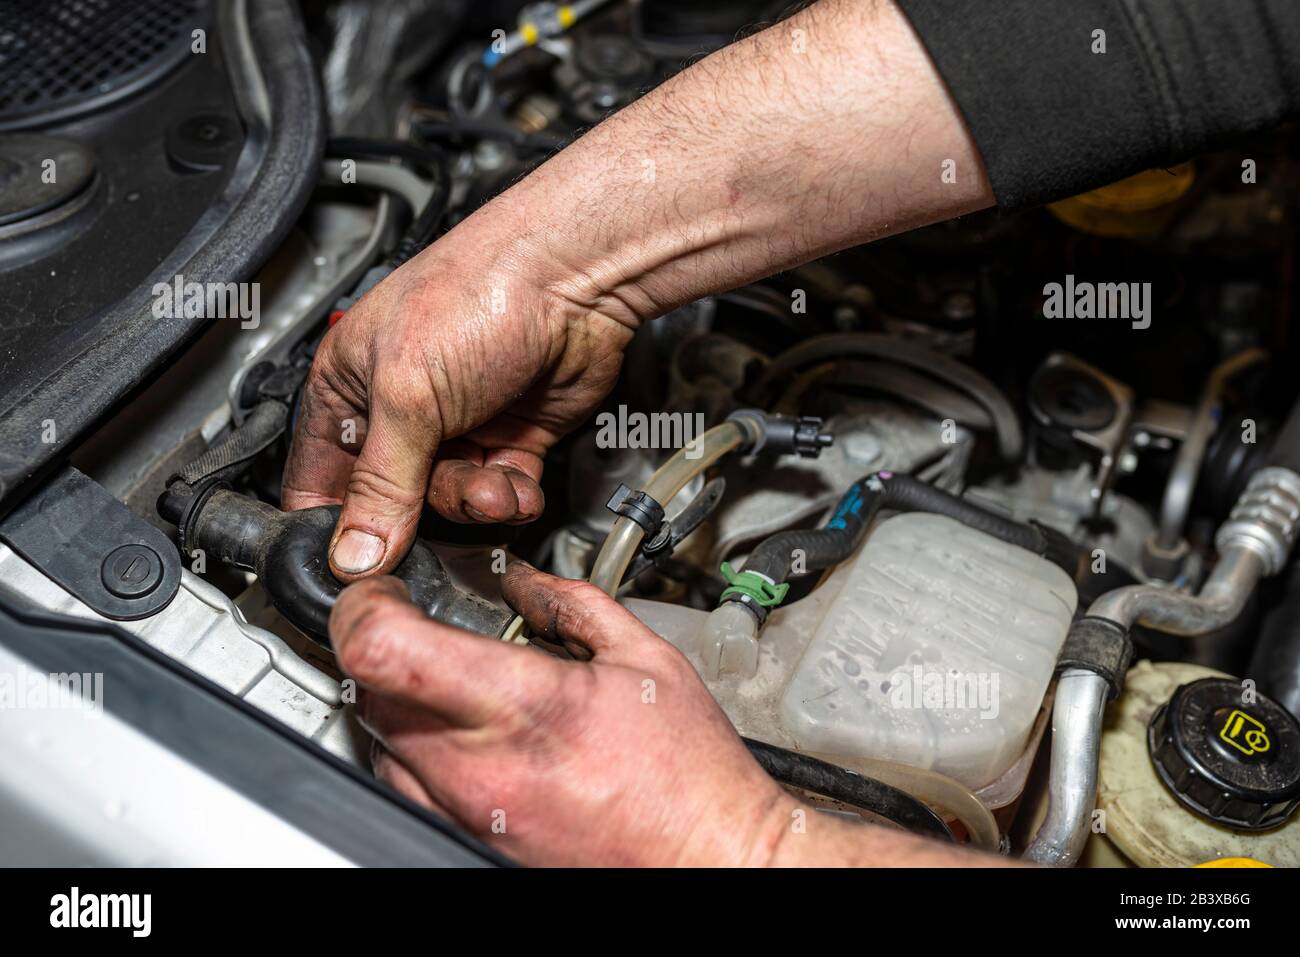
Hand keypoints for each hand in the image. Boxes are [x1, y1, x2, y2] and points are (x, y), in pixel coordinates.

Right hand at [282, 226, 634, 579]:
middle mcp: (397, 410)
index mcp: (346, 387)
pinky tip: (521, 482)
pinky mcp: (509, 436)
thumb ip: (381, 484)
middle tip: (450, 492)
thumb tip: (353, 554)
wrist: (572, 278)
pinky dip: (512, 498)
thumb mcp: (408, 395)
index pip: (317, 480)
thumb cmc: (478, 294)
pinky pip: (499, 494)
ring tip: (496, 482)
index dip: (334, 527)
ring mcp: (457, 425)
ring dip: (477, 501)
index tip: (358, 563)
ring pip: (451, 502)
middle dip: (426, 508)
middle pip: (393, 502)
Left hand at [329, 563, 799, 866]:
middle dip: (387, 646)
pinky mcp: (466, 844)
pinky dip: (417, 751)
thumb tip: (522, 581)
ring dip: (401, 700)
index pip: (386, 649)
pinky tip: (471, 735)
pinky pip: (406, 787)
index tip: (383, 591)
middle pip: (370, 689)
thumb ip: (572, 605)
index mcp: (529, 705)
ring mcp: (468, 815)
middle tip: (427, 627)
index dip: (365, 606)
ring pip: (379, 741)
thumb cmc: (691, 775)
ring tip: (458, 685)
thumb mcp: (646, 659)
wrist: (707, 859)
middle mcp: (483, 768)